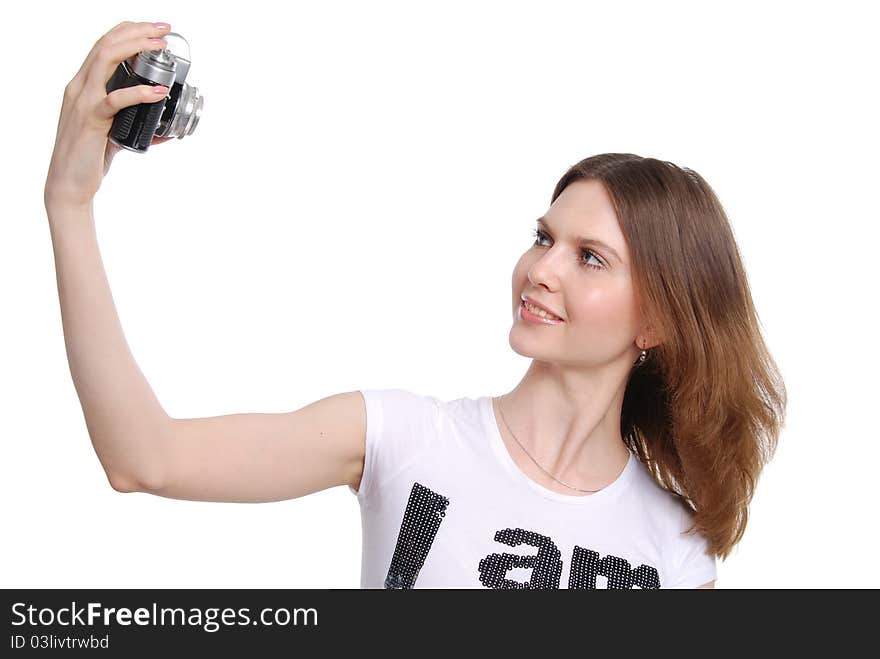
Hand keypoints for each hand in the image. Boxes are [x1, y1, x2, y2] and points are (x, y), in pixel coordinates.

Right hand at [44, 21, 174, 209]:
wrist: (70, 183)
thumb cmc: (89, 158)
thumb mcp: (113, 135)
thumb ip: (133, 127)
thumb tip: (164, 132)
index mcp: (83, 86)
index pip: (102, 45)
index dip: (128, 31)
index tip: (154, 30)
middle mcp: (79, 87)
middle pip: (105, 44)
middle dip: (136, 31)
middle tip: (163, 29)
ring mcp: (83, 101)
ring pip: (104, 60)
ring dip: (135, 48)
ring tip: (159, 46)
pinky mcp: (91, 119)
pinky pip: (115, 99)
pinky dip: (139, 92)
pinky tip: (157, 91)